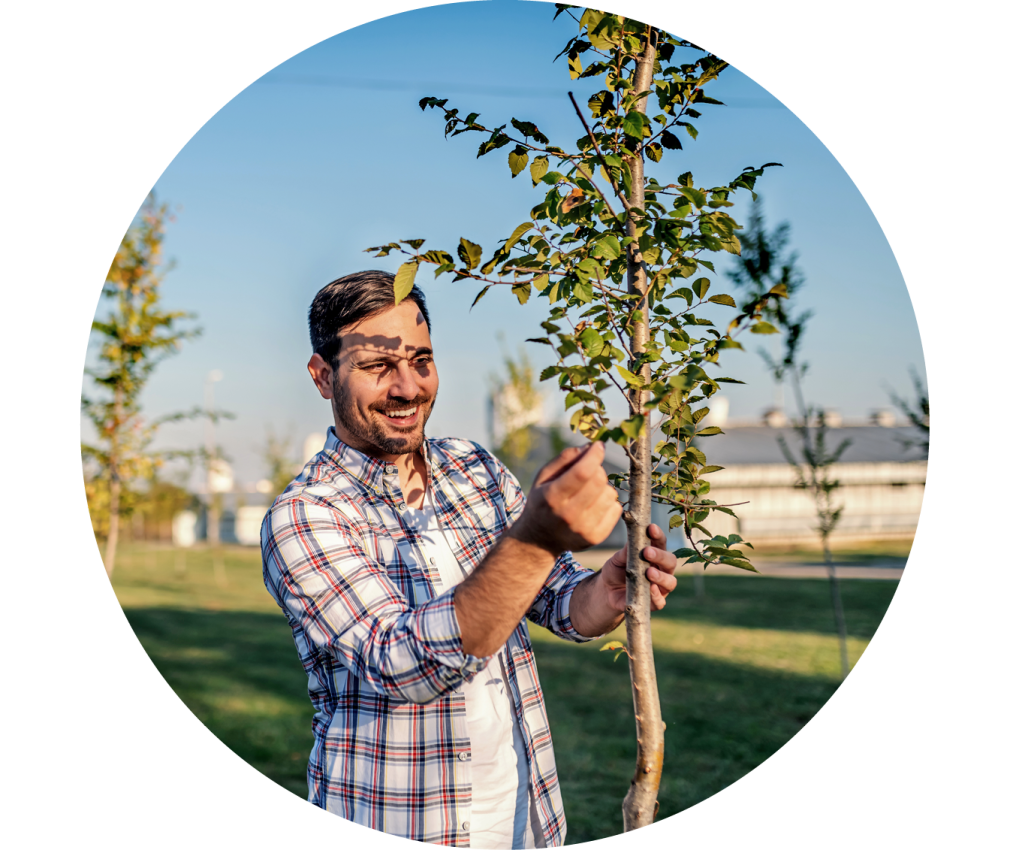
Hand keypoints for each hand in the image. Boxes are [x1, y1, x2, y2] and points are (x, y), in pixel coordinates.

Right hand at [509, 442, 622, 556]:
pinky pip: (616, 509)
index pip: (582, 472)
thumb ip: (565, 459)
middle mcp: (568, 515)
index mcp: (552, 497)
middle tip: (588, 472)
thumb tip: (590, 447)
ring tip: (589, 493)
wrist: (539, 539)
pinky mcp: (595, 538)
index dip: (594, 455)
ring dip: (603, 488)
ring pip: (610, 494)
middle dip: (597, 469)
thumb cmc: (543, 501)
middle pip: (599, 481)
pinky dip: (609, 502)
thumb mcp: (544, 477)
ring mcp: (583, 529)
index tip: (599, 446)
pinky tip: (594, 506)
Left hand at [599, 523, 678, 612]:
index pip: (661, 543)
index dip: (658, 535)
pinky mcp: (654, 603)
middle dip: (660, 556)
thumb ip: (626, 551)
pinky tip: (650, 588)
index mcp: (655, 555)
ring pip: (670, 582)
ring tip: (649, 572)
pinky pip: (660, 601)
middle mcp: (662, 570)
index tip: (651, 528)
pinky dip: (656, 595)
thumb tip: (633, 536)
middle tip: (647, 552)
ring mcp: (660, 587)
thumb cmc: (616, 570)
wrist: (607, 591)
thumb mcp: (617, 559)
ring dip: (660, 576)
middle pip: (670, 561)